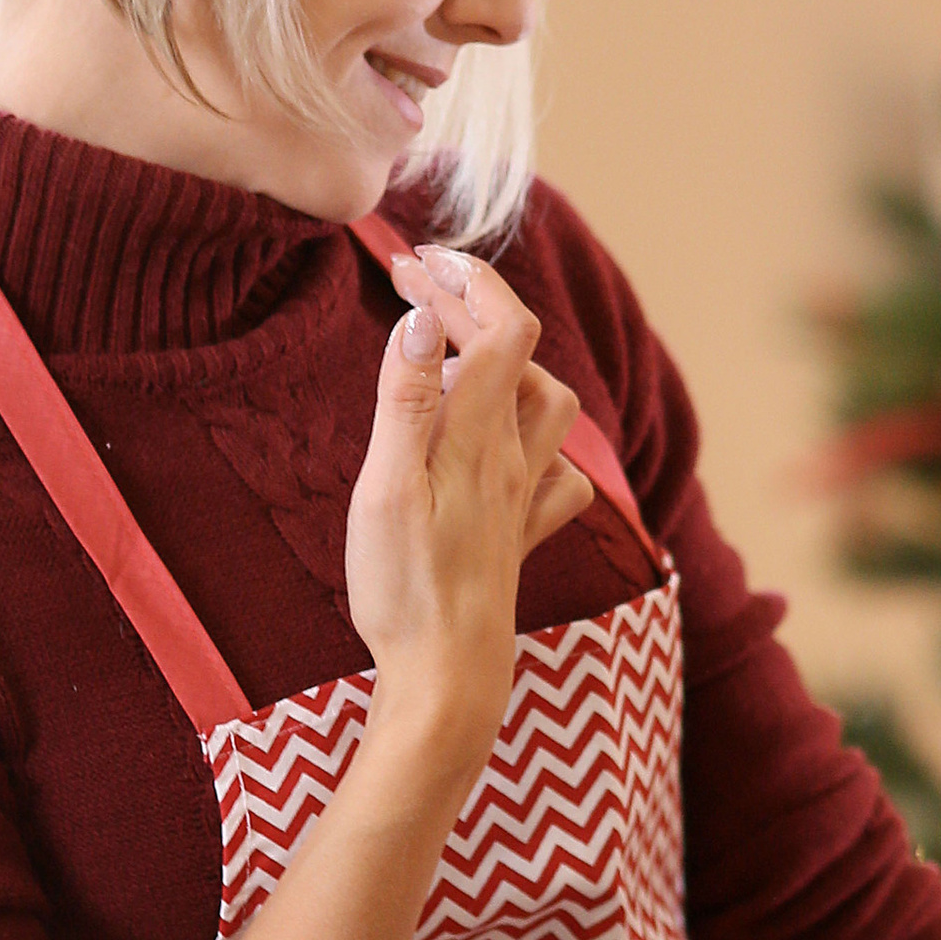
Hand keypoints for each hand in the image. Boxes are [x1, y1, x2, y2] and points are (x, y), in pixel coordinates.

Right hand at [344, 245, 588, 756]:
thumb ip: (406, 400)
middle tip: (412, 287)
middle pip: (520, 354)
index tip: (414, 261)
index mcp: (480, 438)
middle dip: (471, 305)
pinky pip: (554, 473)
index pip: (503, 327)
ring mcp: (523, 498)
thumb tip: (423, 319)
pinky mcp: (518, 535)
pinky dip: (536, 442)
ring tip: (452, 362)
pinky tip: (503, 447)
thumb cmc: (406, 589)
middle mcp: (514, 460)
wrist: (448, 678)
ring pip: (548, 407)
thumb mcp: (386, 487)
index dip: (467, 280)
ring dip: (508, 366)